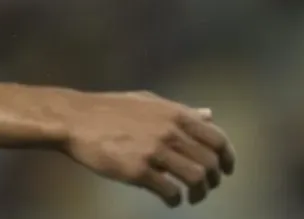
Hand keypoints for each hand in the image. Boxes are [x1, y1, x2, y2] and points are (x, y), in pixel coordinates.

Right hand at [61, 91, 235, 206]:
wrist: (75, 119)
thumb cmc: (110, 109)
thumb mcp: (149, 101)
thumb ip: (180, 110)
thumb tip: (209, 115)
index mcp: (175, 113)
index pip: (217, 138)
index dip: (228, 158)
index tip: (226, 170)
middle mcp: (170, 131)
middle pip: (210, 162)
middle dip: (213, 180)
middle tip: (205, 188)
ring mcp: (154, 151)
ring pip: (196, 178)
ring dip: (198, 193)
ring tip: (190, 197)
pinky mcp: (138, 170)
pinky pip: (170, 191)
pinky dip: (175, 200)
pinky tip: (170, 200)